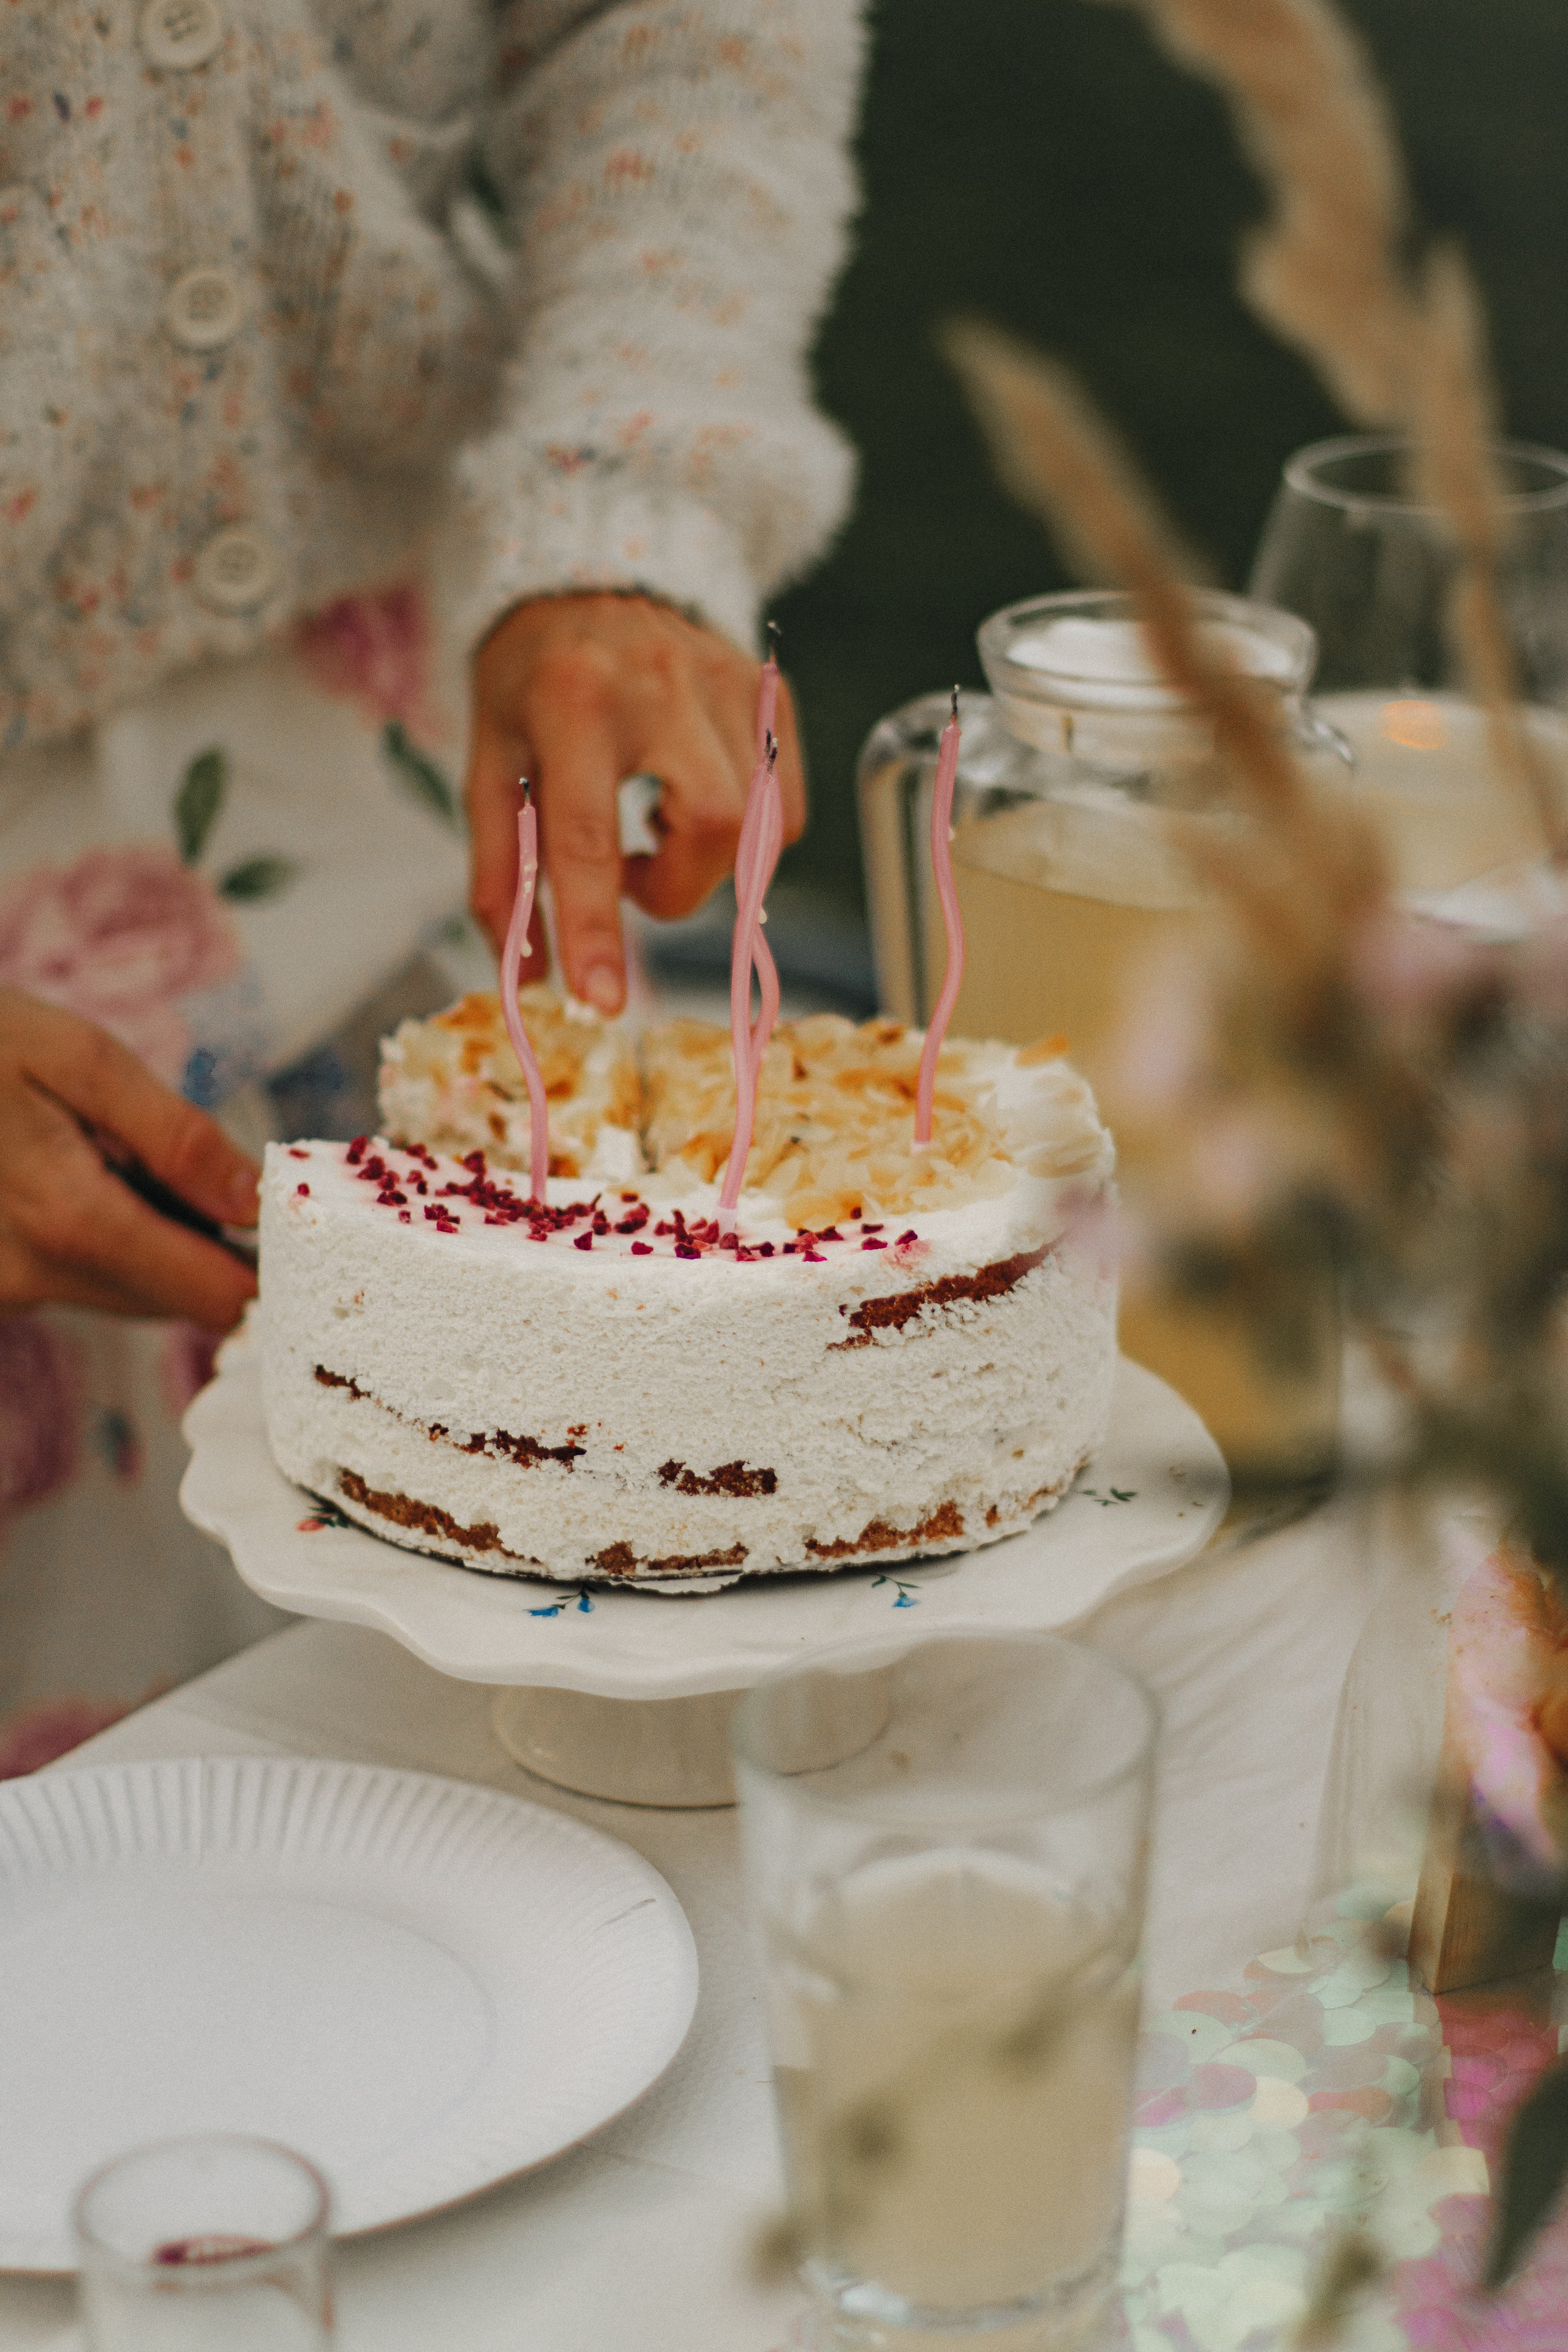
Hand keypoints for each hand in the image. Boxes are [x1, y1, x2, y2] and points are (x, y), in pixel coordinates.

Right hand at [0, 989, 259, 1330]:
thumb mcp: (81, 1059)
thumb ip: (176, 1137)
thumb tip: (256, 1203)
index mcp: (69, 1219)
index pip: (210, 1297)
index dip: (262, 1268)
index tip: (282, 1223)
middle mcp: (31, 1275)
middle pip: (174, 1297)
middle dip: (198, 1237)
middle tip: (168, 1155)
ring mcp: (4, 1289)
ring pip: (128, 1291)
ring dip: (147, 1236)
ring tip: (106, 1154)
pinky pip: (79, 1279)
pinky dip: (99, 1237)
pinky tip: (69, 1173)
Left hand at [466, 594, 805, 1011]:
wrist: (587, 575)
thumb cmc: (531, 682)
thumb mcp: (490, 766)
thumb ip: (502, 874)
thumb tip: (527, 978)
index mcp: (573, 701)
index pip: (589, 833)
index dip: (597, 927)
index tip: (602, 999)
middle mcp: (663, 683)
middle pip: (715, 827)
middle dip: (678, 887)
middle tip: (633, 876)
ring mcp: (730, 682)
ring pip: (761, 825)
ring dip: (705, 862)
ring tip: (656, 829)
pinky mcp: (771, 692)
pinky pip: (786, 807)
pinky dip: (746, 836)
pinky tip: (693, 802)